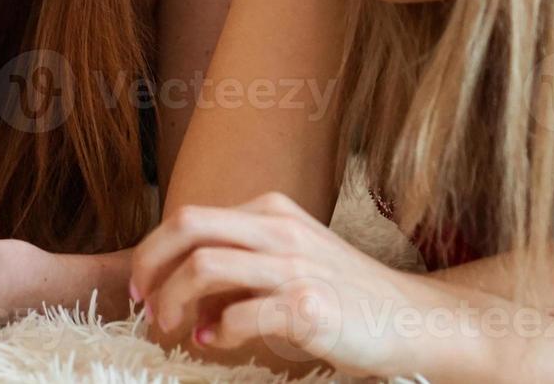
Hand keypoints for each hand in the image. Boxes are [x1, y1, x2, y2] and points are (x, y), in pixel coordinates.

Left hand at [130, 192, 474, 379]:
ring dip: (174, 300)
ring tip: (174, 328)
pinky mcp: (308, 306)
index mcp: (271, 211)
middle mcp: (280, 229)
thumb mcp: (291, 261)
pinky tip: (219, 342)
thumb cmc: (345, 294)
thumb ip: (242, 267)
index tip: (143, 286)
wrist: (410, 318)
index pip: (190, 218)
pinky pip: (240, 314)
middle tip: (144, 303)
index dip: (152, 252)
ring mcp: (295, 265)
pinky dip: (218, 332)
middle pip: (187, 226)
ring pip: (204, 265)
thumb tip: (186, 297)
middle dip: (149, 264)